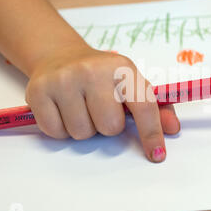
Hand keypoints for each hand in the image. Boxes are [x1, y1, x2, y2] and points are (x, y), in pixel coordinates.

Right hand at [25, 42, 179, 162]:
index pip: (143, 106)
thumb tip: (172, 129)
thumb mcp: (130, 82)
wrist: (60, 56)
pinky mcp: (38, 91)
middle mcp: (92, 70)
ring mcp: (63, 80)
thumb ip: (155, 107)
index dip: (151, 134)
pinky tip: (63, 110)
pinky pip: (55, 133)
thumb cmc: (101, 75)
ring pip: (82, 133)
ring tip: (81, 108)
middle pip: (109, 127)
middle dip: (108, 126)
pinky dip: (61, 129)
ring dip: (85, 128)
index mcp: (122, 68)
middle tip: (100, 109)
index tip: (156, 154)